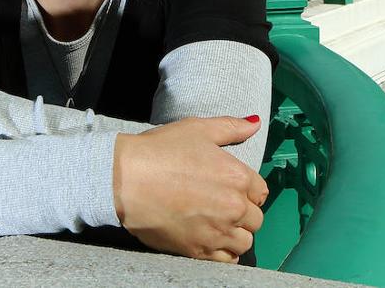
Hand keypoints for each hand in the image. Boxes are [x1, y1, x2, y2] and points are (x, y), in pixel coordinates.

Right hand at [112, 116, 268, 262]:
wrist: (124, 180)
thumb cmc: (159, 151)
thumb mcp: (198, 129)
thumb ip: (232, 127)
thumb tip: (255, 124)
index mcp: (237, 176)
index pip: (260, 192)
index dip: (247, 190)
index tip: (233, 189)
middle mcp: (233, 206)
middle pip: (255, 219)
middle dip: (243, 213)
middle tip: (222, 206)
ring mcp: (216, 231)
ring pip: (244, 242)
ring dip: (236, 234)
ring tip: (218, 225)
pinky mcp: (198, 251)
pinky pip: (227, 260)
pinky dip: (224, 254)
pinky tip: (212, 241)